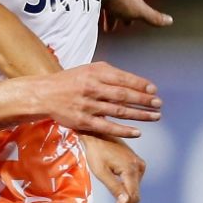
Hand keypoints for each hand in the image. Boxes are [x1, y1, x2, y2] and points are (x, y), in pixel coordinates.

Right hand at [31, 61, 161, 138]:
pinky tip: (137, 132)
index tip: (154, 90)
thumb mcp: (88, 70)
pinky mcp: (83, 121)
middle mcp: (92, 88)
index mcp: (95, 73)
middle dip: (144, 100)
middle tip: (158, 104)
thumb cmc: (70, 81)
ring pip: (118, 111)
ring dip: (139, 115)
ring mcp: (88, 105)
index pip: (123, 78)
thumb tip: (134, 82)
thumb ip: (109, 74)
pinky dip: (124, 130)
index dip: (140, 84)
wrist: (44, 94)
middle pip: (124, 95)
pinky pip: (107, 127)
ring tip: (155, 116)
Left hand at [81, 133, 145, 202]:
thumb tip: (126, 202)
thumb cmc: (95, 151)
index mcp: (131, 170)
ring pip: (134, 194)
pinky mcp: (135, 166)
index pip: (131, 199)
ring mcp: (139, 167)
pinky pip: (132, 186)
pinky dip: (126, 199)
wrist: (97, 132)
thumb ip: (114, 187)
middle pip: (134, 199)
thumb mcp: (100, 171)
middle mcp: (139, 169)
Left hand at [100, 0, 171, 30]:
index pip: (136, 5)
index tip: (129, 24)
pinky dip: (97, 11)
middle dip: (120, 16)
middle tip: (114, 28)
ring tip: (104, 27)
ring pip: (109, 4)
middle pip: (122, 5)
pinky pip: (96, 4)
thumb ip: (153, 17)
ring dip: (108, 15)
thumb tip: (170, 21)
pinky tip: (93, 18)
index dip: (134, 15)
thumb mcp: (140, 11)